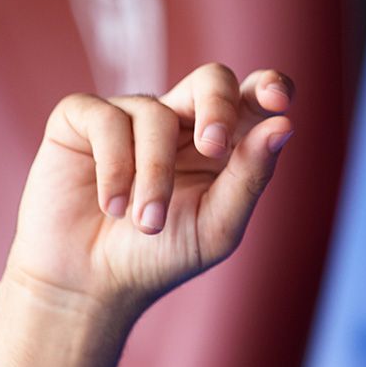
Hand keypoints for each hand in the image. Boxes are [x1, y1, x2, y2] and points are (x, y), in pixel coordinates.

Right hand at [0, 63, 293, 366]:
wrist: (89, 286)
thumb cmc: (159, 256)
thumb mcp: (216, 225)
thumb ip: (250, 176)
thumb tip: (284, 125)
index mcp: (222, 142)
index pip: (254, 96)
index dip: (270, 84)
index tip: (277, 100)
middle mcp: (180, 119)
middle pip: (212, 79)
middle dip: (217, 107)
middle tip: (213, 147)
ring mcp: (131, 115)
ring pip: (156, 113)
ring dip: (154, 173)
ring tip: (145, 223)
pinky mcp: (81, 119)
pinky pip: (106, 119)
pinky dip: (113, 166)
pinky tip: (110, 205)